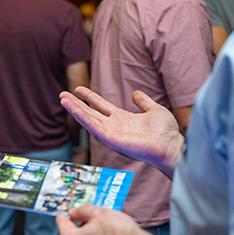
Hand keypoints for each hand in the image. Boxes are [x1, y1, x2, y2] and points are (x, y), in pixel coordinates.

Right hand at [59, 87, 183, 176]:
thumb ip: (144, 102)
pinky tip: (74, 110)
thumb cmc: (166, 132)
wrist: (170, 145)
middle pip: (90, 113)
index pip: (100, 106)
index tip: (78, 89)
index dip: (89, 97)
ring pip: (88, 120)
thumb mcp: (154, 110)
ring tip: (63, 100)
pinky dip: (83, 118)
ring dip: (75, 110)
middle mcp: (114, 126)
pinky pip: (94, 128)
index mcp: (122, 119)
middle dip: (76, 104)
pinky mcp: (111, 140)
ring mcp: (111, 134)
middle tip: (62, 95)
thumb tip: (135, 93)